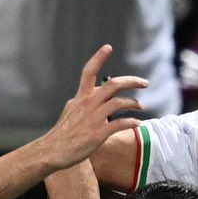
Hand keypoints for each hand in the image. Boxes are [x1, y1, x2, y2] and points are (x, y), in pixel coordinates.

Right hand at [33, 45, 148, 171]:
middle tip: (145, 83)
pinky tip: (137, 123)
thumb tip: (92, 96)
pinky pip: (120, 124)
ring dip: (134, 103)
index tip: (108, 47)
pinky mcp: (98, 134)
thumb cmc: (62, 134)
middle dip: (132, 81)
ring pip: (119, 102)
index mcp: (80, 98)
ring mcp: (93, 118)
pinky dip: (131, 122)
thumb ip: (83, 102)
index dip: (98, 57)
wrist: (52, 151)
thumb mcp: (70, 111)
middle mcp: (87, 104)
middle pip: (113, 85)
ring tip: (141, 106)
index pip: (89, 72)